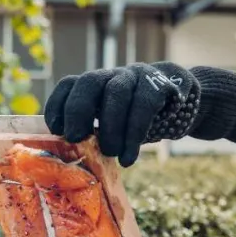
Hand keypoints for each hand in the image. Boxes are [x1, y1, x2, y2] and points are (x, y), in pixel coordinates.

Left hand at [45, 62, 200, 166]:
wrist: (180, 102)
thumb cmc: (135, 119)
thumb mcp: (112, 124)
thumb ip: (93, 133)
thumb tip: (70, 161)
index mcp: (94, 85)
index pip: (69, 84)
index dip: (58, 105)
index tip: (56, 130)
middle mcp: (112, 75)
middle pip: (89, 82)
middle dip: (78, 110)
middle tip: (75, 137)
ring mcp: (136, 77)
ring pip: (117, 93)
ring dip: (111, 127)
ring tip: (111, 153)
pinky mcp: (159, 84)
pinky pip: (144, 106)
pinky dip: (134, 134)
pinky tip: (129, 157)